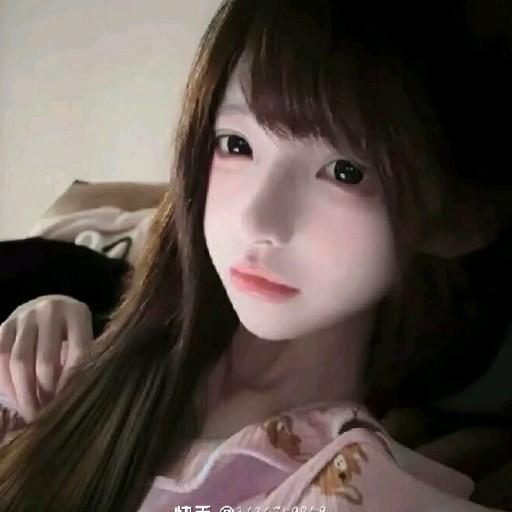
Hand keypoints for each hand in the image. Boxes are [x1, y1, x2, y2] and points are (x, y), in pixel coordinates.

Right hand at [0, 295, 92, 421]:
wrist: (51, 305)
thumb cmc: (73, 331)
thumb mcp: (85, 338)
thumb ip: (84, 362)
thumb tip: (76, 402)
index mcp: (77, 313)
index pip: (77, 353)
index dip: (71, 384)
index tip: (67, 407)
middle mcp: (50, 309)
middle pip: (45, 361)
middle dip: (45, 393)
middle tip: (47, 415)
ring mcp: (24, 316)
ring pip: (19, 362)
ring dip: (24, 393)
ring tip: (32, 413)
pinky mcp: (4, 324)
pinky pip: (0, 359)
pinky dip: (7, 384)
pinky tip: (17, 401)